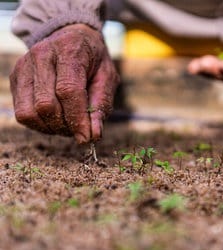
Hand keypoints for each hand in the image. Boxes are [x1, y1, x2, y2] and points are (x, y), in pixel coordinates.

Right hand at [10, 24, 118, 143]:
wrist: (71, 39)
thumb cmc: (93, 61)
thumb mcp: (107, 78)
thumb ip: (101, 105)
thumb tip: (93, 136)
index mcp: (69, 50)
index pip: (68, 91)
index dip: (77, 119)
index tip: (86, 138)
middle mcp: (41, 55)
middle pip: (46, 105)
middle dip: (66, 126)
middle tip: (80, 129)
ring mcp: (24, 67)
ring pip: (31, 113)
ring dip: (52, 127)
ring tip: (68, 124)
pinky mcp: (16, 79)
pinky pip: (22, 114)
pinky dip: (40, 125)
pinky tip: (55, 119)